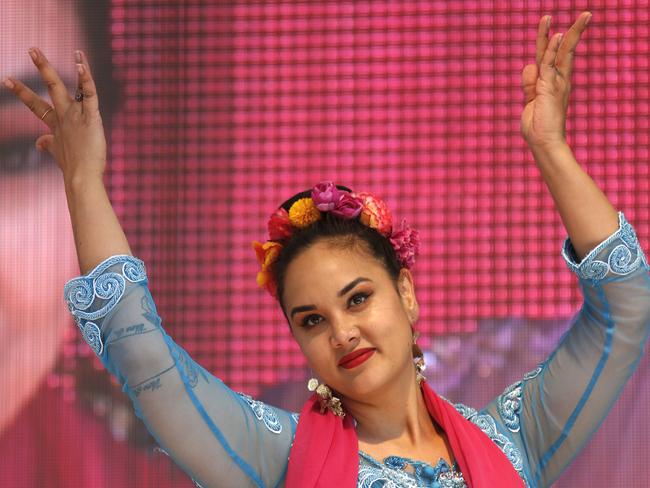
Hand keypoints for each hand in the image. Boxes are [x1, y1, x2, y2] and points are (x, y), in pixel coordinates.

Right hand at [2, 48, 105, 181]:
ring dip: (77, 68)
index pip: (35, 104)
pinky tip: (81, 65)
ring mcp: (77, 116)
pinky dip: (86, 80)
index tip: (6, 80)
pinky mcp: (91, 117)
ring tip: (76, 51)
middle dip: (42, 68)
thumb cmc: (73, 167)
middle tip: (32, 49)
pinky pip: (90, 95)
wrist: (81, 177)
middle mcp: (65, 116)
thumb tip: (40, 143)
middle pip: (51, 87)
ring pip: (71, 87)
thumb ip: (48, 143)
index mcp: (56, 123)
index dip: (22, 92)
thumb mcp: (57, 152)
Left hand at [521, 12, 591, 149]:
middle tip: (587, 13)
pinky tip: (556, 36)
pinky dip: (552, 50)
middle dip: (574, 31)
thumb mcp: (530, 101)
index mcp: (553, 83)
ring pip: (561, 52)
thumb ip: (529, 84)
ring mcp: (556, 83)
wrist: (543, 143)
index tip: (552, 26)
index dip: (551, 41)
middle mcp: (558, 80)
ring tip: (573, 16)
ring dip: (565, 33)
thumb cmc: (537, 126)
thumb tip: (529, 65)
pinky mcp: (549, 88)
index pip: (553, 57)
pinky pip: (550, 64)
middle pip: (564, 50)